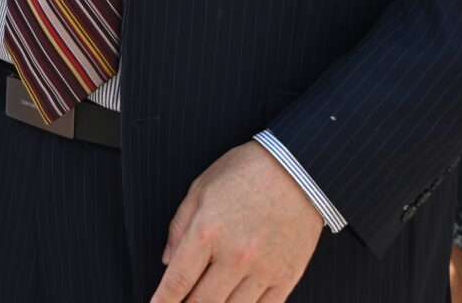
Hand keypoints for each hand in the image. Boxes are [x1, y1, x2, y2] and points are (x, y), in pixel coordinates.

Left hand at [151, 142, 323, 302]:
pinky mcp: (287, 276)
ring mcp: (263, 270)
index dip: (164, 300)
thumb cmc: (245, 173)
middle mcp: (234, 256)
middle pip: (203, 302)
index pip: (178, 280)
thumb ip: (179, 227)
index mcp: (207, 232)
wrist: (298, 171)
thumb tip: (168, 261)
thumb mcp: (200, 190)